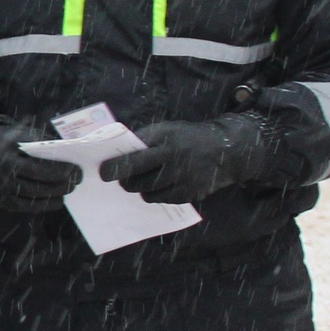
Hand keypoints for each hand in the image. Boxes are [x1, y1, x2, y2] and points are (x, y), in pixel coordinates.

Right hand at [0, 118, 81, 213]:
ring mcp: (0, 189)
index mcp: (8, 156)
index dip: (58, 171)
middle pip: (36, 186)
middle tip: (77, 180)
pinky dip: (43, 206)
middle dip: (61, 184)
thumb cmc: (10, 138)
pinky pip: (24, 207)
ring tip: (69, 189)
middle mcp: (2, 175)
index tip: (74, 168)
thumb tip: (70, 155)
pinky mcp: (1, 198)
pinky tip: (57, 201)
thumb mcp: (25, 134)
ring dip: (54, 195)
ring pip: (31, 198)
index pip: (37, 168)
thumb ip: (44, 144)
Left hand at [101, 115, 275, 203]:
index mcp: (165, 144)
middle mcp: (174, 164)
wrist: (226, 150)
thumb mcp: (166, 130)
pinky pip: (163, 200)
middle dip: (126, 182)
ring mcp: (183, 182)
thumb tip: (115, 153)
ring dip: (141, 188)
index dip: (115, 169)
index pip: (133, 160)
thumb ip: (143, 141)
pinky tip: (160, 185)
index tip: (103, 173)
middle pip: (137, 182)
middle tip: (122, 179)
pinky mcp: (190, 195)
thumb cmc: (188, 137)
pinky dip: (157, 194)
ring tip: (143, 180)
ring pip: (148, 194)